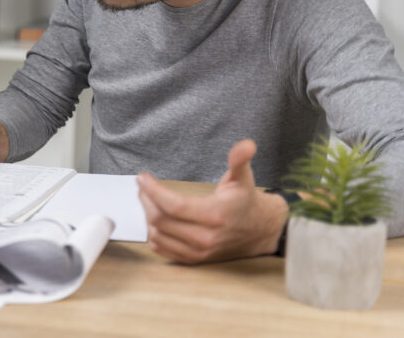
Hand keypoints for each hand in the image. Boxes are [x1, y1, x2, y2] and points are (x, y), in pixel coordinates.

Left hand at [137, 139, 288, 263]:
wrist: (260, 230)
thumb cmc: (246, 200)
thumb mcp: (243, 177)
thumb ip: (240, 160)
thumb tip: (246, 145)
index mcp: (215, 215)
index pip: (174, 206)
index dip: (153, 190)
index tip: (142, 178)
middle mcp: (206, 237)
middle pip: (161, 220)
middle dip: (146, 200)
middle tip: (143, 186)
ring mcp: (199, 251)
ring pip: (158, 236)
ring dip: (147, 216)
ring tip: (148, 199)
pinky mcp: (195, 259)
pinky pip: (163, 250)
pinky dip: (153, 234)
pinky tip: (154, 219)